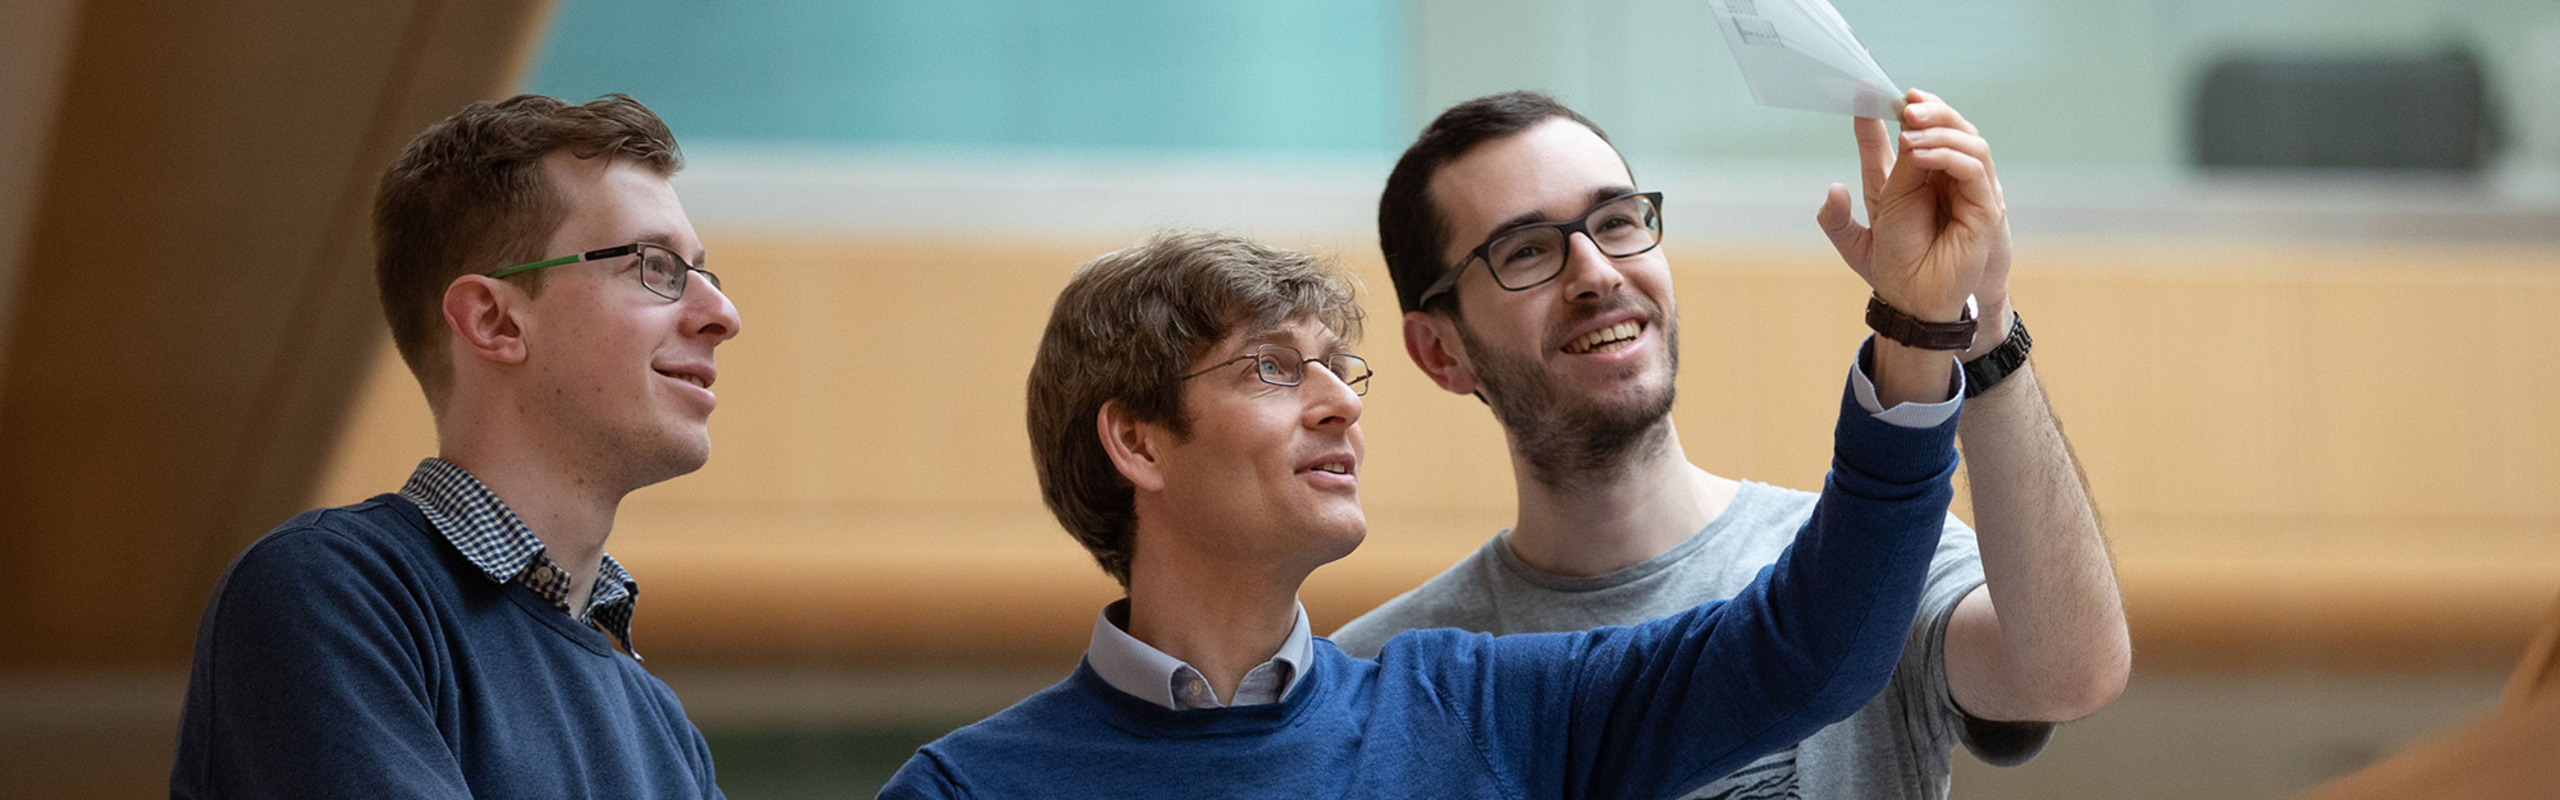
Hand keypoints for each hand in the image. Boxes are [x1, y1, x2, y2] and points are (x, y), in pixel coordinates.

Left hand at [1816, 89, 2010, 348]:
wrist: (1916, 302)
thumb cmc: (1894, 269)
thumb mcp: (1863, 235)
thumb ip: (1850, 209)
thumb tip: (1843, 182)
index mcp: (1913, 178)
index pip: (1906, 134)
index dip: (1890, 112)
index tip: (1867, 94)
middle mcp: (1944, 177)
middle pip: (1945, 126)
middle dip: (1925, 109)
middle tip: (1903, 105)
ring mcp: (1968, 189)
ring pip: (1967, 139)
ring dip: (1938, 128)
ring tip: (1909, 131)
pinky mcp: (1984, 206)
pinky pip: (1974, 168)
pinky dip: (1947, 155)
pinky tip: (1920, 154)